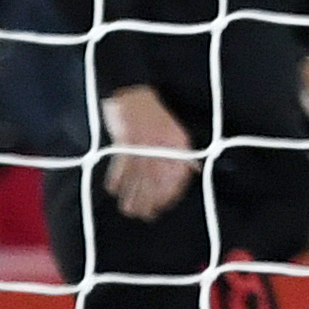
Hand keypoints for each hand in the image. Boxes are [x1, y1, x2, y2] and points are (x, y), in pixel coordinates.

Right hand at [99, 83, 196, 219]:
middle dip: (150, 200)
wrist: (132, 94)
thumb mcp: (175, 132)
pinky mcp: (125, 139)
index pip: (178, 174)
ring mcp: (143, 142)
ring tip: (129, 210)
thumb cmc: (154, 116)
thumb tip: (193, 171)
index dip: (171, 193)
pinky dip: (117, 179)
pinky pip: (121, 165)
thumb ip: (181, 153)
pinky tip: (114, 191)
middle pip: (157, 179)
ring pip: (138, 176)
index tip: (163, 206)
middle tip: (144, 214)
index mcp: (178, 142)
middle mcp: (163, 143)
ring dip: (132, 196)